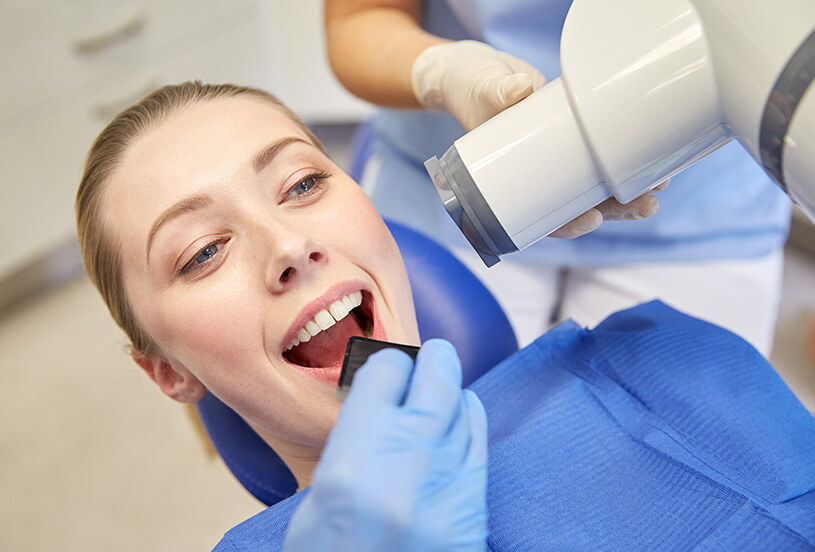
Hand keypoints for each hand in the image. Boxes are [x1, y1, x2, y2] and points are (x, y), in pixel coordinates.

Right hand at [284, 339, 487, 551]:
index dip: (385, 364)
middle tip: (427, 358)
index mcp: (353, 458)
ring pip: (463, 403)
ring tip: (439, 391)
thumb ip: (351, 448)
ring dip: (450, 391)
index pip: (385, 371)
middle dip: (430, 360)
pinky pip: (479, 440)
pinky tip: (460, 420)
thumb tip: (375, 412)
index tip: (385, 370)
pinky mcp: (473, 505)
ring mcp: (447, 481)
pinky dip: (469, 421)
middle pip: (435, 375)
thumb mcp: (317, 504)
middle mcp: (406, 460)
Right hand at [412, 40, 667, 237]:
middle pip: (577, 206)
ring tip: (658, 184)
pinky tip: (652, 158)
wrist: (479, 74)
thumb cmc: (471, 88)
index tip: (591, 219)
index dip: (567, 224)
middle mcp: (538, 176)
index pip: (539, 217)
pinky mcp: (573, 137)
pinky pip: (601, 157)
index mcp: (510, 183)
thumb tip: (518, 90)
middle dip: (614, 209)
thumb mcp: (480, 89)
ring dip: (628, 191)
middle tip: (645, 204)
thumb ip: (497, 91)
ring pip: (595, 186)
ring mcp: (558, 158)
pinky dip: (625, 160)